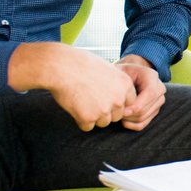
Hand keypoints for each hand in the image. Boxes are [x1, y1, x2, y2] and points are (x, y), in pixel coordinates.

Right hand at [8, 42, 136, 130]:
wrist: (61, 66)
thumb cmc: (80, 63)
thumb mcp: (106, 68)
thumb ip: (116, 84)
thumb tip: (118, 97)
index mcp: (125, 84)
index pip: (128, 103)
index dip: (115, 101)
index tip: (104, 96)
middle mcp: (118, 99)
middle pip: (116, 115)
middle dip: (105, 111)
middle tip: (90, 99)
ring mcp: (104, 110)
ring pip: (102, 122)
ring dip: (93, 116)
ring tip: (81, 100)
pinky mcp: (88, 118)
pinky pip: (87, 127)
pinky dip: (80, 119)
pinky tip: (74, 106)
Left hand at [116, 55, 165, 130]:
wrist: (130, 75)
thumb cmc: (122, 72)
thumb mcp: (120, 70)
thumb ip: (120, 82)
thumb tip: (121, 101)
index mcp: (152, 76)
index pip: (150, 94)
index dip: (136, 105)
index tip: (122, 111)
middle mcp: (159, 89)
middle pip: (145, 109)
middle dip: (128, 114)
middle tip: (114, 112)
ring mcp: (159, 101)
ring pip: (143, 117)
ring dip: (128, 119)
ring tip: (117, 112)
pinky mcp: (154, 111)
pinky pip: (142, 124)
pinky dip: (131, 125)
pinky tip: (122, 119)